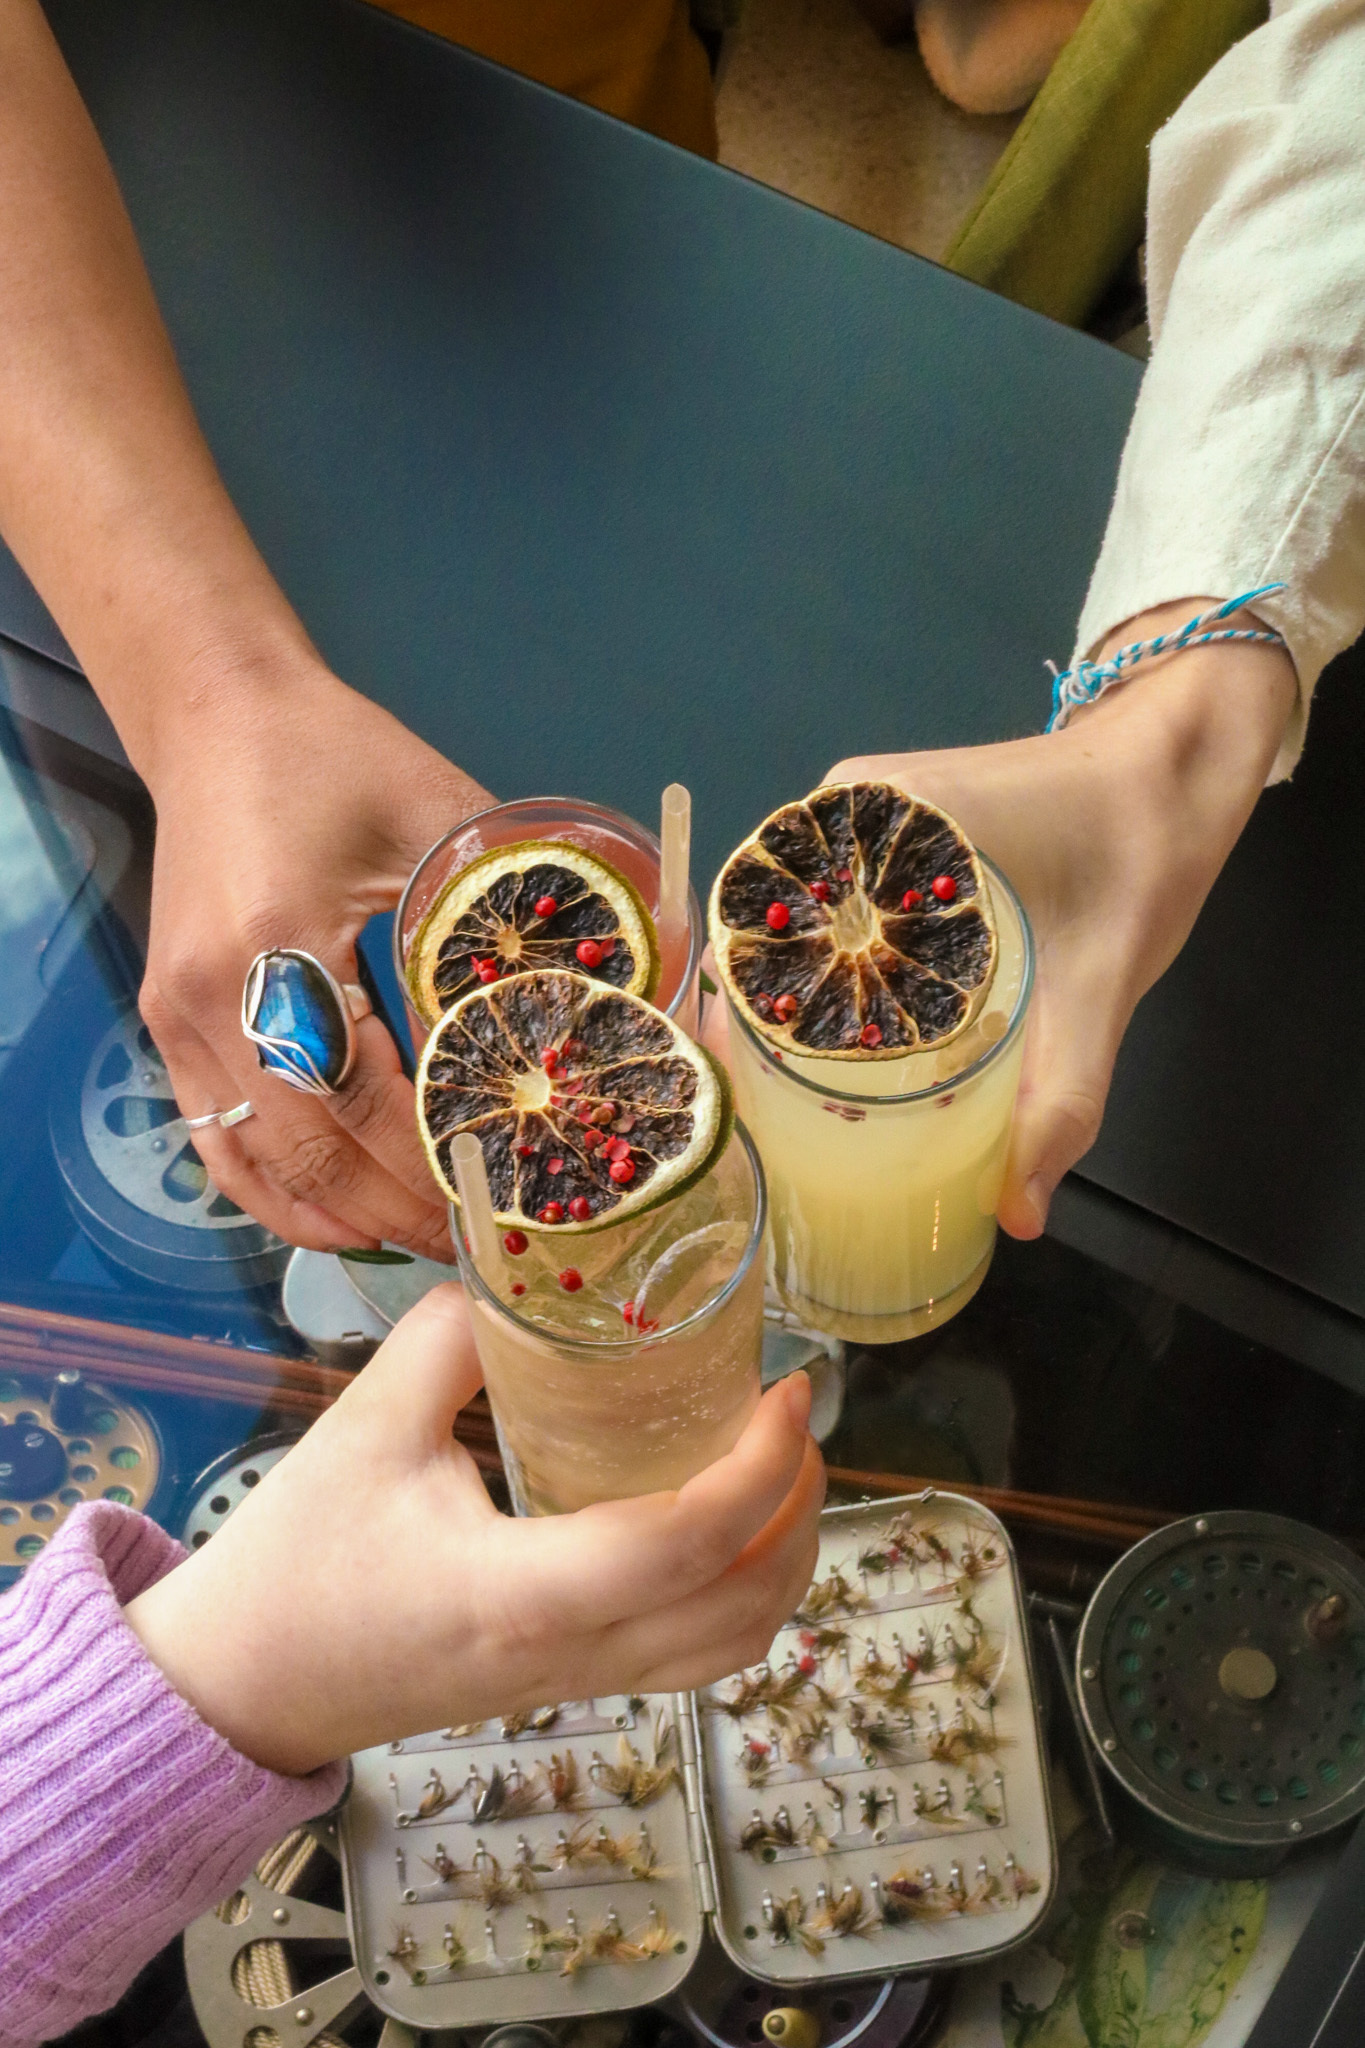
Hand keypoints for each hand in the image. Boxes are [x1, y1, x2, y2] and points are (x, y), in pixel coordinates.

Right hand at [126, 1285, 824, 1775]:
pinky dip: (740, 1597)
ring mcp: (574, 1685)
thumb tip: (524, 1273)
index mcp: (524, 1593)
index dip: (762, 1468)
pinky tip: (722, 1529)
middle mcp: (570, 1655)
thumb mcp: (364, 1425)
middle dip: (800, 1512)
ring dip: (783, 1564)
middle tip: (798, 1419)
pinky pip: (690, 1659)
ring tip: (781, 1471)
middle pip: (743, 1611)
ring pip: (731, 1650)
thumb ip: (450, 1340)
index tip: (790, 1390)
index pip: (687, 1545)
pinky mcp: (565, 1687)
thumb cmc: (297, 1558)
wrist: (241, 1684)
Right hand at [138, 659, 492, 1257]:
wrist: (219, 716)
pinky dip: (276, 1189)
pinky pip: (215, 1139)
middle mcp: (207, 998)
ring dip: (334, 1216)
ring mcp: (174, 1018)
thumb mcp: (438, 815)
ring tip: (417, 1238)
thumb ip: (504, 914)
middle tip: (473, 1237)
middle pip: (305, 1152)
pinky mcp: (166, 1024)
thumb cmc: (336, 755)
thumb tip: (593, 1005)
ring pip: (251, 1164)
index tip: (498, 1195)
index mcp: (274, 944)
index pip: (359, 1099)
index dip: (429, 1163)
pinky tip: (339, 1210)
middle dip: (393, 1210)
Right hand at [707, 605, 1295, 1236]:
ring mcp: (866, 818)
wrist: (1177, 771)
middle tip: (768, 1118)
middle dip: (757, 1019)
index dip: (734, 1008)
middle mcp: (848, 807)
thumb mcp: (1101, 987)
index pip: (757, 916)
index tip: (738, 1089)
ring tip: (791, 1096)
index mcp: (878, 818)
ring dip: (790, 998)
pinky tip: (844, 1043)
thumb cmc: (1139, 854)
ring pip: (795, 920)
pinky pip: (835, 909)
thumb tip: (1020, 1215)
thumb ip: (1062, 1100)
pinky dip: (832, 972)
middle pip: (764, 925)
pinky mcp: (892, 835)